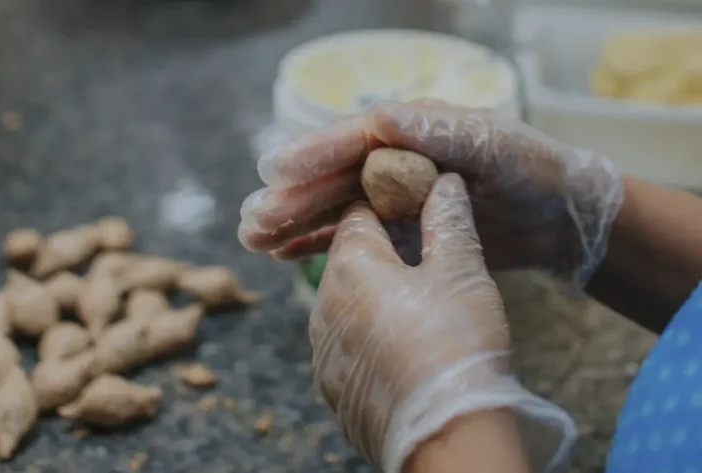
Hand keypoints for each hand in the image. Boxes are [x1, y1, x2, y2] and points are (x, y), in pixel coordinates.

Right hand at [239, 99, 622, 286]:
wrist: (555, 213)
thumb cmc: (529, 168)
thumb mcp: (490, 144)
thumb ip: (435, 132)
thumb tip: (377, 118)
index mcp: (410, 131)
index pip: (353, 141)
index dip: (312, 155)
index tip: (272, 171)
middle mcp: (393, 161)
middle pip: (333, 180)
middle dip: (292, 199)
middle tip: (251, 220)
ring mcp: (393, 197)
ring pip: (334, 210)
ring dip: (295, 223)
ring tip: (255, 239)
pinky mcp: (399, 231)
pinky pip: (352, 237)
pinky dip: (319, 244)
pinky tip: (287, 254)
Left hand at [310, 174, 574, 472]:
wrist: (447, 436)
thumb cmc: (457, 344)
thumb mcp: (461, 272)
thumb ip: (448, 222)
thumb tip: (444, 183)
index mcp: (350, 266)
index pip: (357, 214)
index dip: (386, 204)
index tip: (411, 207)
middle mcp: (321, 306)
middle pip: (348, 260)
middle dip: (380, 252)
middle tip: (422, 260)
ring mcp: (322, 351)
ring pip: (345, 304)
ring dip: (372, 297)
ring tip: (416, 308)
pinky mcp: (330, 387)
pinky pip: (346, 345)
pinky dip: (367, 337)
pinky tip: (401, 347)